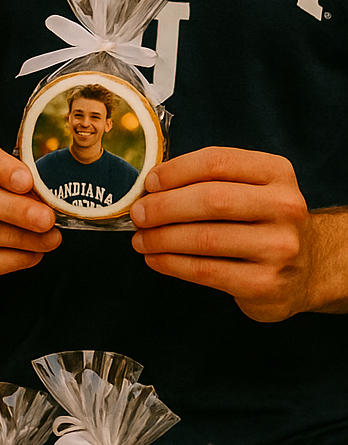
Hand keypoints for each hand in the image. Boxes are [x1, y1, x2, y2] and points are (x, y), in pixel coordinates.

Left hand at [130, 148, 311, 321]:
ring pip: (205, 239)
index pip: (217, 162)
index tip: (149, 182)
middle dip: (164, 207)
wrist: (308, 268)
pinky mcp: (266, 283)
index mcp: (276, 173)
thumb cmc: (261, 220)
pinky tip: (156, 259)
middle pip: (211, 200)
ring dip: (162, 239)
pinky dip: (173, 264)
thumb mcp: (250, 187)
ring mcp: (279, 247)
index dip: (176, 171)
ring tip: (141, 239)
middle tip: (137, 213)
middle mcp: (285, 207)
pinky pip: (206, 271)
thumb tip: (150, 187)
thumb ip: (209, 181)